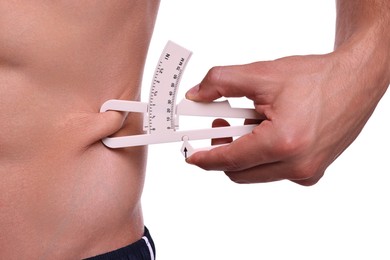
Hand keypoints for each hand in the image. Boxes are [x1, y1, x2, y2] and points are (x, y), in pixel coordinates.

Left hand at [185, 52, 386, 184]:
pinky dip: (264, 155)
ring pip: (257, 172)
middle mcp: (298, 165)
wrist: (356, 80)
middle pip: (240, 172)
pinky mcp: (313, 171)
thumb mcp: (261, 74)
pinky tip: (270, 130)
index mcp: (283, 143)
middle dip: (224, 150)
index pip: (231, 160)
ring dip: (246, 151)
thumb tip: (196, 95)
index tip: (191, 156)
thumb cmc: (316, 77)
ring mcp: (308, 171)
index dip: (206, 158)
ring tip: (252, 121)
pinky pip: (275, 171)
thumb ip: (220, 83)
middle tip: (221, 124)